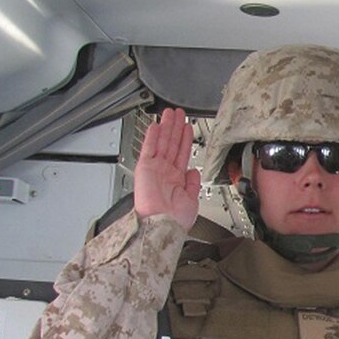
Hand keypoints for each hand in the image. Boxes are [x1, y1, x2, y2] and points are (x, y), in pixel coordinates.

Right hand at [134, 107, 200, 230]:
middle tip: (178, 114)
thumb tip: (194, 171)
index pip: (182, 153)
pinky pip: (149, 148)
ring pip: (162, 142)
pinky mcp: (144, 167)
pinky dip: (152, 136)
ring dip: (166, 127)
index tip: (188, 127)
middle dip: (175, 128)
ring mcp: (155, 168)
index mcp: (177, 179)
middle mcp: (165, 172)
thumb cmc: (175, 219)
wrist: (162, 225)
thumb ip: (193, 183)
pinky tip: (156, 125)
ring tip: (170, 114)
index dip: (185, 139)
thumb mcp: (191, 199)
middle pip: (172, 144)